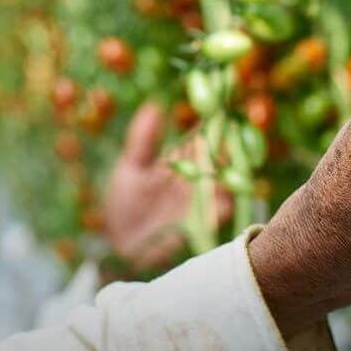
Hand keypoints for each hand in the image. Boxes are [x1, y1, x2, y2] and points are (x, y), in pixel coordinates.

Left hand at [104, 102, 230, 271]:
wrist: (121, 244)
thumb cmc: (124, 205)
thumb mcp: (130, 169)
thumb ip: (143, 139)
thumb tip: (154, 106)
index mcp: (180, 162)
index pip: (200, 139)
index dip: (210, 124)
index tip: (218, 108)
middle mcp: (196, 178)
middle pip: (219, 158)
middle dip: (227, 146)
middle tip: (229, 133)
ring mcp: (201, 201)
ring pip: (226, 183)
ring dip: (229, 173)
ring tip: (226, 162)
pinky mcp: (203, 224)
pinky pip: (221, 211)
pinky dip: (223, 202)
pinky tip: (220, 195)